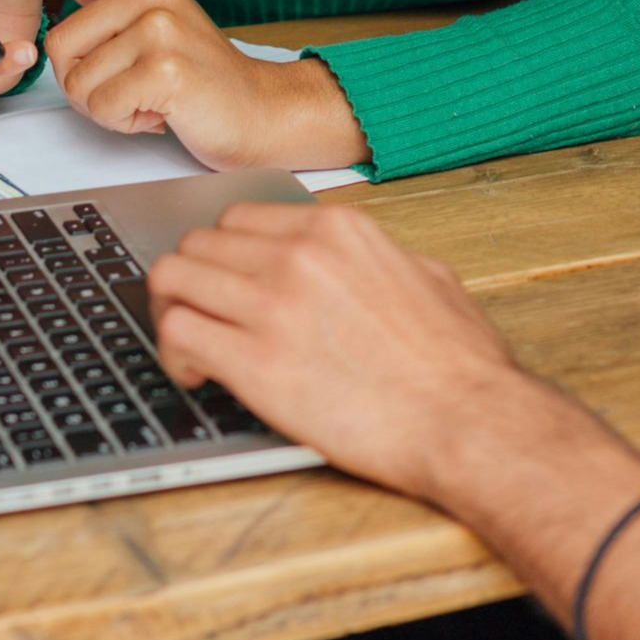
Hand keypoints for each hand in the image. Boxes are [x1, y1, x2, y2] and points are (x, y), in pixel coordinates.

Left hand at [0, 0, 368, 170]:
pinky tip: (158, 113)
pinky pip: (102, 106)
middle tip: (131, 85)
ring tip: (148, 99)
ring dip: (106, 106)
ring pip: (77, 82)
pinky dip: (123, 122)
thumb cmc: (199, 76)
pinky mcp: (164, 68)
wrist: (259, 111)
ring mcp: (159, 27)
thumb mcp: (153, 21)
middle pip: (58, 43)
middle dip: (84, 82)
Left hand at [149, 203, 525, 499]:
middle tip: (203, 315)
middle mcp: (298, 255)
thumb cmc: (458, 364)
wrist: (467, 421)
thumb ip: (380, 257)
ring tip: (192, 344)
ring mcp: (273, 305)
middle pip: (198, 243)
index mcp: (338, 230)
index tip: (229, 283)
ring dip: (172, 310)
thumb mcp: (429, 277)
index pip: (241, 218)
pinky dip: (173, 353)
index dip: (226, 255)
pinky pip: (176, 333)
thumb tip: (361, 263)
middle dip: (194, 280)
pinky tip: (197, 374)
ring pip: (172, 278)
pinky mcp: (254, 362)